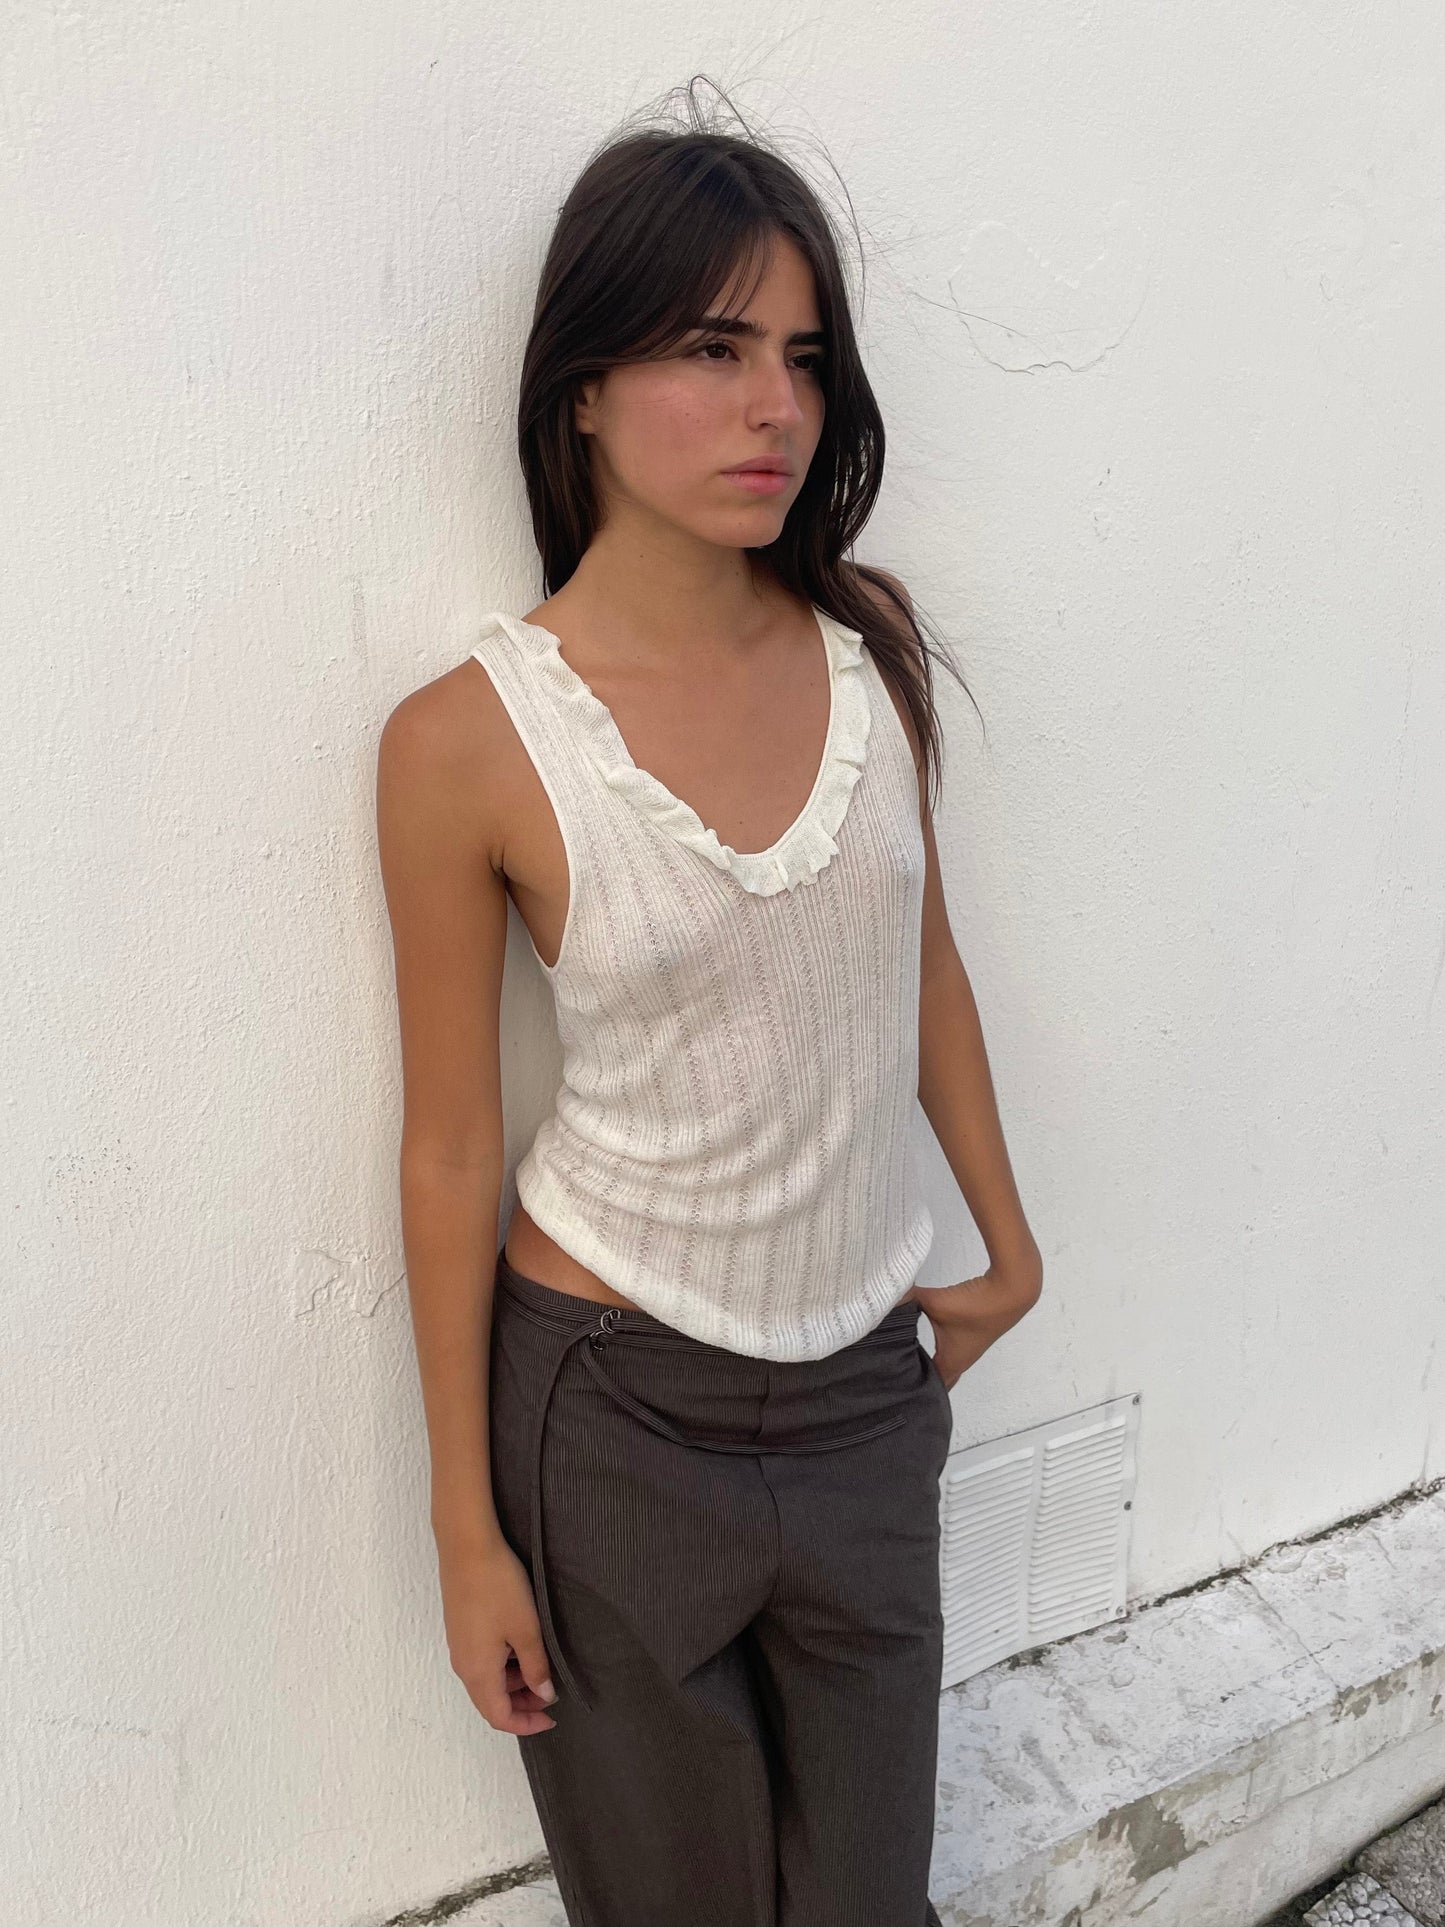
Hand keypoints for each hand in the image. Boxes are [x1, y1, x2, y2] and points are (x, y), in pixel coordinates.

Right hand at [437, 1537, 559, 1734]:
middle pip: (491, 1702)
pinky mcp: (459, 1629)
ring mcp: (458, 1646)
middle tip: (550, 1692)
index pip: (499, 1717)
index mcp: (478, 1672)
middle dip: (521, 1704)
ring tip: (540, 1665)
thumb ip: (536, 1667)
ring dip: (513, 1683)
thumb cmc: (499, 1587)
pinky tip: (521, 1645)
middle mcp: (463, 1665)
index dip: (526, 1723)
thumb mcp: (526, 1630)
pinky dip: (502, 1665)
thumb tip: (544, 1694)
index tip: (551, 1718)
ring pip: (486, 1681)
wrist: (467, 1546)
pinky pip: (480, 1662)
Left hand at [907, 1252, 1042, 1392]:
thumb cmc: (973, 1305)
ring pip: (950, 1365)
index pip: (931, 1388)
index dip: (914, 1390)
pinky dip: (944, 1350)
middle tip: (902, 1382)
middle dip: (923, 1383)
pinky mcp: (975, 1333)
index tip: (896, 1391)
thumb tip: (883, 1297)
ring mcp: (970, 1348)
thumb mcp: (934, 1301)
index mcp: (950, 1363)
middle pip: (942, 1381)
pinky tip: (933, 1340)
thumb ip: (907, 1299)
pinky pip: (956, 1349)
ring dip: (934, 1366)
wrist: (1009, 1292)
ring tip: (911, 1364)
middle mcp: (961, 1360)